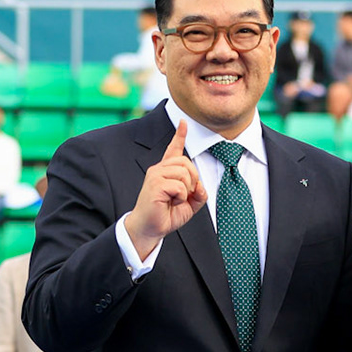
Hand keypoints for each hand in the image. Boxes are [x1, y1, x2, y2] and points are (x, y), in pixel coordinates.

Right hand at [123, 121, 205, 259]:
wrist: (150, 228)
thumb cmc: (166, 215)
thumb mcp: (188, 205)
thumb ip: (198, 194)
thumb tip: (201, 186)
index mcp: (166, 171)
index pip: (174, 149)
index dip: (180, 135)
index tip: (184, 122)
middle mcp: (159, 169)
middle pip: (186, 162)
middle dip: (193, 179)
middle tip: (187, 194)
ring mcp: (156, 175)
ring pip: (184, 173)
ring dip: (186, 190)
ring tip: (176, 199)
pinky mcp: (155, 184)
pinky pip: (179, 185)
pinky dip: (180, 197)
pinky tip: (171, 202)